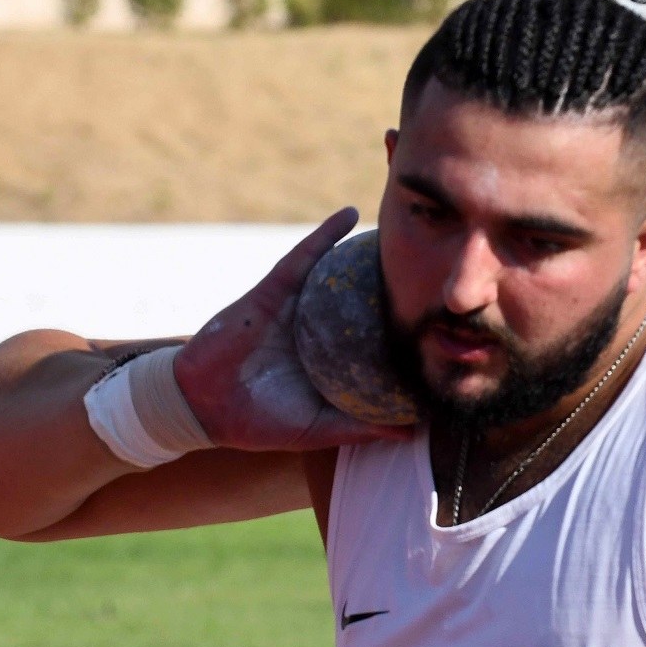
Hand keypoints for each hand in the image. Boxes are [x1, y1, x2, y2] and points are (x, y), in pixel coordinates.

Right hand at [173, 208, 410, 451]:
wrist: (203, 404)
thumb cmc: (258, 421)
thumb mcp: (315, 428)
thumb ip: (358, 428)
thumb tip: (412, 432)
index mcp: (333, 359)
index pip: (376, 340)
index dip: (406, 330)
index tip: (442, 321)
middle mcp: (322, 329)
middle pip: (364, 301)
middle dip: (395, 284)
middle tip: (434, 267)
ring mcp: (300, 306)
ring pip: (339, 272)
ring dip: (365, 250)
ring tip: (400, 228)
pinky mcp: (276, 289)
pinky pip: (304, 255)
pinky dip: (326, 233)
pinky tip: (350, 214)